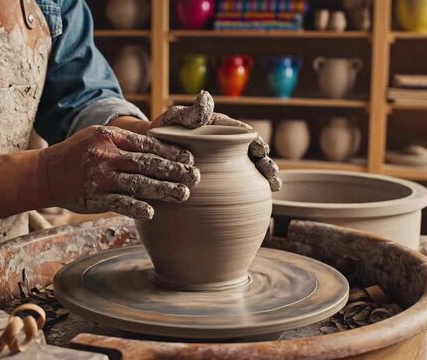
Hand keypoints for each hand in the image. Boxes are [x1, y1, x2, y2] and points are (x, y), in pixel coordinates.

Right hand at [38, 125, 199, 218]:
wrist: (46, 173)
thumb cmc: (81, 154)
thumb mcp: (100, 137)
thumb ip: (127, 142)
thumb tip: (162, 150)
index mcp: (109, 136)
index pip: (146, 144)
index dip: (170, 152)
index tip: (189, 158)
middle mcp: (105, 156)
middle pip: (146, 163)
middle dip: (174, 170)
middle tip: (195, 176)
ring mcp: (98, 178)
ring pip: (137, 184)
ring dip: (163, 190)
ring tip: (183, 194)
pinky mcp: (93, 198)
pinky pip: (118, 204)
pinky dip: (135, 208)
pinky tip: (152, 212)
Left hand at [151, 91, 281, 190]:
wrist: (152, 147)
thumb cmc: (164, 130)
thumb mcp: (175, 119)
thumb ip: (191, 113)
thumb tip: (205, 97)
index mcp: (222, 129)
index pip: (246, 136)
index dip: (257, 144)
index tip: (263, 153)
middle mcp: (227, 144)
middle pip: (253, 154)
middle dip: (266, 164)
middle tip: (273, 177)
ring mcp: (224, 161)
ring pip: (249, 170)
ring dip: (263, 178)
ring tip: (273, 188)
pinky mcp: (218, 176)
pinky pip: (235, 183)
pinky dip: (249, 190)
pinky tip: (257, 201)